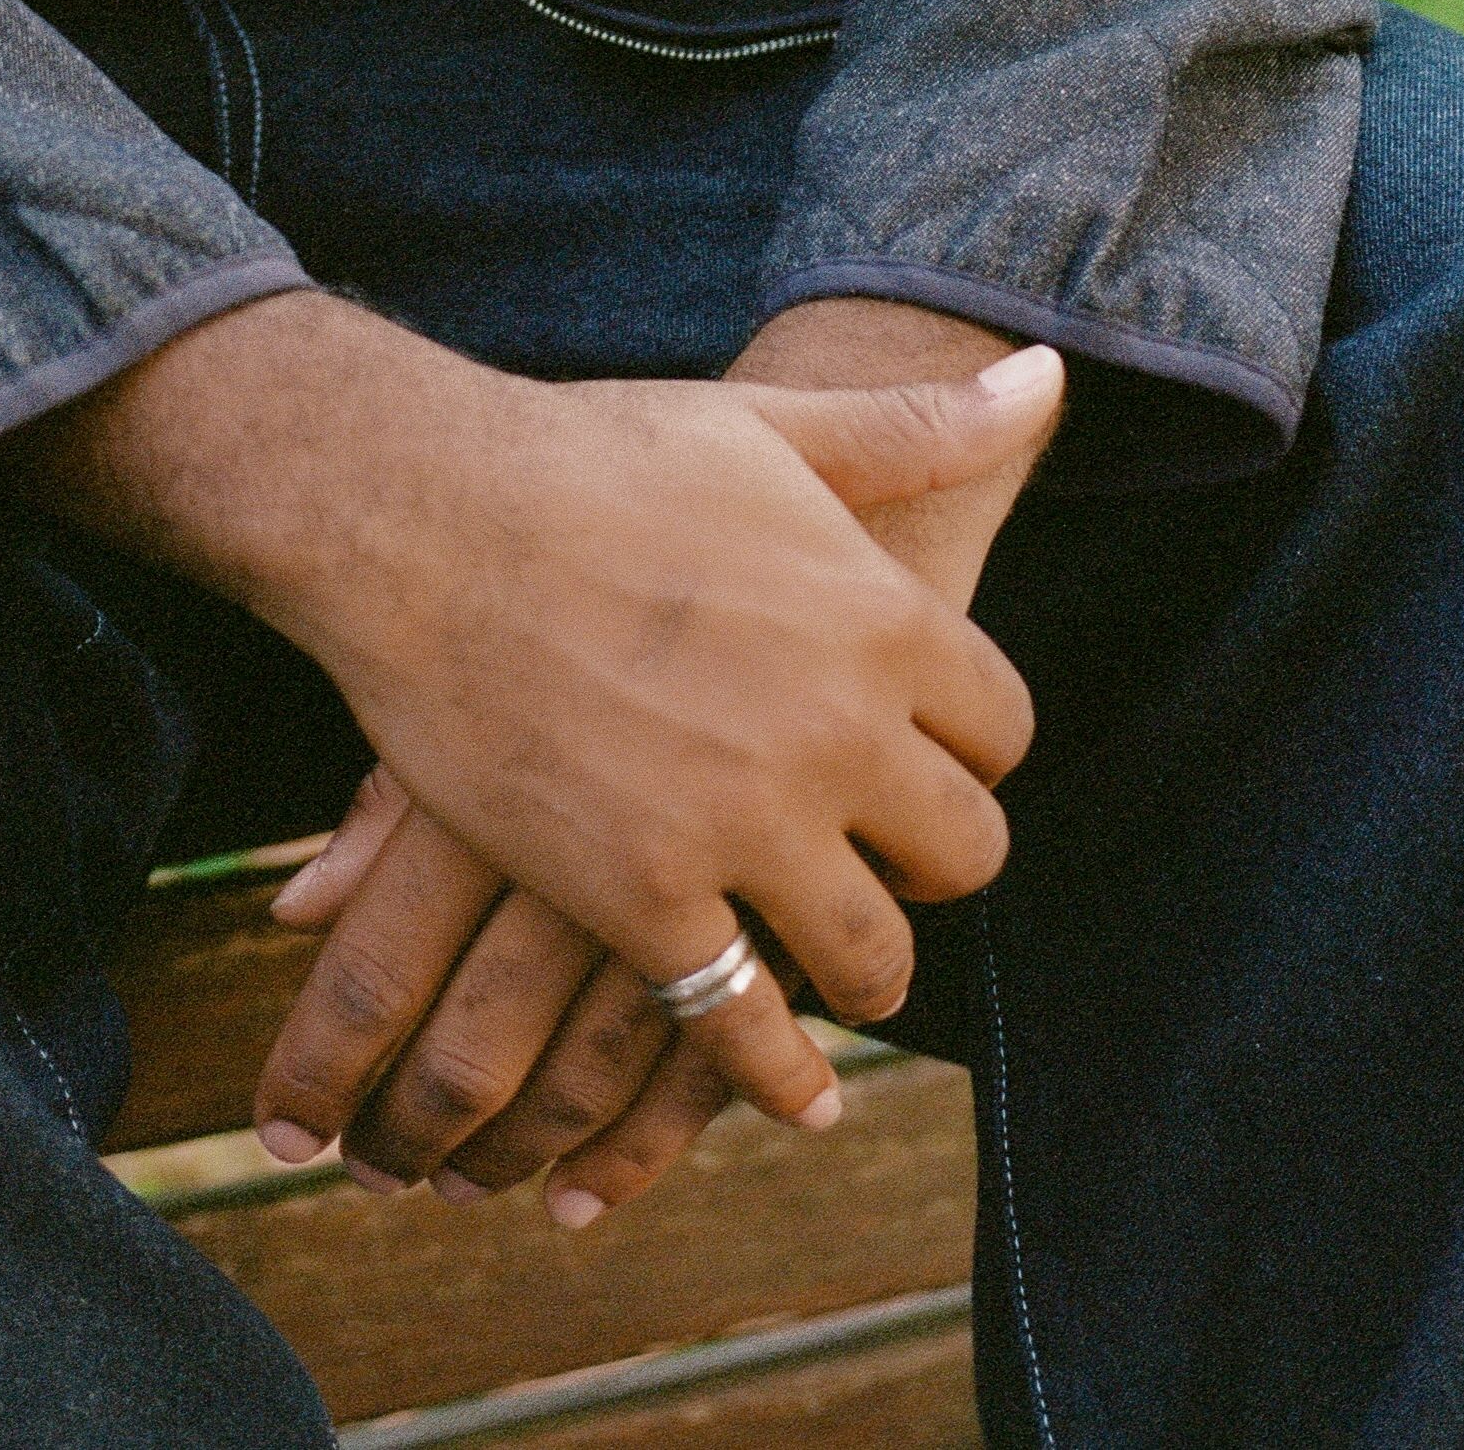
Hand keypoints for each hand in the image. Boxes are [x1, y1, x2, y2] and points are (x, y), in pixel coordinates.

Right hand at [0, 296, 1060, 1184]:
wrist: (417, 514)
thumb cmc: (589, 453)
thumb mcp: (768, 427)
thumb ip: (916, 426)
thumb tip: (1046, 374)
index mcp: (878, 618)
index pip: (1003, 730)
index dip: (967, 746)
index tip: (925, 752)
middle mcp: (834, 733)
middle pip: (964, 853)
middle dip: (932, 860)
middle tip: (887, 857)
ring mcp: (739, 826)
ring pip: (874, 959)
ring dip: (867, 971)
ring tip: (842, 965)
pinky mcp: (640, 899)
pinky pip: (744, 1028)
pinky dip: (778, 1076)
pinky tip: (793, 1090)